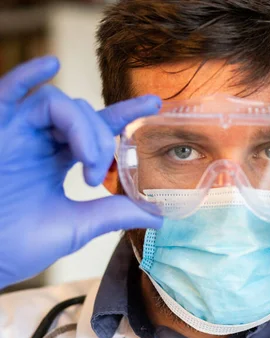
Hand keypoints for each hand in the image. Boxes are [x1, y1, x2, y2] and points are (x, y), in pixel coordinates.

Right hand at [0, 57, 162, 288]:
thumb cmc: (21, 244)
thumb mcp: (78, 226)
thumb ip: (115, 213)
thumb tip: (159, 217)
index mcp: (58, 159)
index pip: (96, 128)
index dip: (125, 113)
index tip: (154, 105)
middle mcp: (39, 141)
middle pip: (81, 113)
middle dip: (100, 137)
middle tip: (98, 171)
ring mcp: (15, 133)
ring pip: (55, 102)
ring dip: (81, 124)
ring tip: (87, 159)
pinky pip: (7, 91)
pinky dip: (26, 76)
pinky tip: (50, 65)